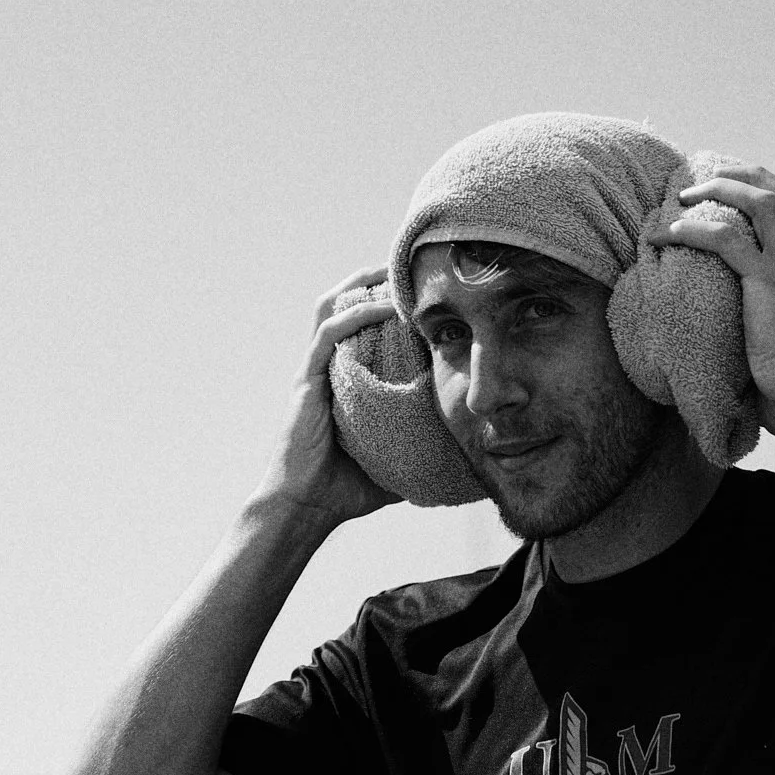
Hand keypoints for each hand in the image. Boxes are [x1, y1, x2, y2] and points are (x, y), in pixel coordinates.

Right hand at [252, 265, 403, 523]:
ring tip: (391, 272)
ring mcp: (314, 371)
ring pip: (332, 309)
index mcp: (345, 380)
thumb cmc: (347, 487)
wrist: (307, 507)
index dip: (387, 304)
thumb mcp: (396, 459)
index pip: (363, 328)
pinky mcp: (307, 380)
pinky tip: (383, 308)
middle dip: (372, 282)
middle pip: (344, 306)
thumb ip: (422, 446)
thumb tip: (467, 456)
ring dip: (361, 287)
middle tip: (407, 266)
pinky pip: (329, 335)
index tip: (420, 291)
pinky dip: (354, 316)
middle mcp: (327, 368)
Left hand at [649, 163, 774, 438]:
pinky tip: (668, 234)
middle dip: (738, 174)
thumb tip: (735, 297)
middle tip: (702, 175)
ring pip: (758, 200)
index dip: (757, 182)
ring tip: (686, 194)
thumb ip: (770, 294)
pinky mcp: (768, 280)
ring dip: (719, 189)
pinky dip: (694, 231)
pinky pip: (726, 240)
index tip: (726, 178)